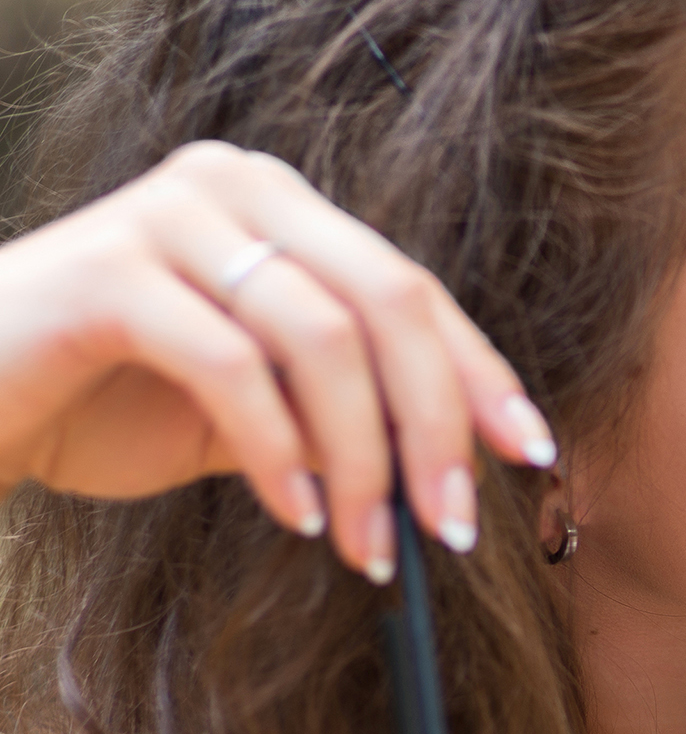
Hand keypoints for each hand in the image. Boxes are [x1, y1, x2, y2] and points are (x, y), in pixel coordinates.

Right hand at [0, 140, 555, 579]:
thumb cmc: (105, 399)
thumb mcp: (255, 413)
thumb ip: (341, 417)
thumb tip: (451, 473)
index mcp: (285, 208)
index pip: (414, 293)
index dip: (482, 376)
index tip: (532, 455)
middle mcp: (238, 187)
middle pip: (389, 303)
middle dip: (437, 424)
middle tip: (453, 526)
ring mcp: (169, 217)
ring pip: (320, 337)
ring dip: (361, 459)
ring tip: (368, 546)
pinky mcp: (107, 271)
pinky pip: (228, 364)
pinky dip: (278, 452)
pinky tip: (294, 518)